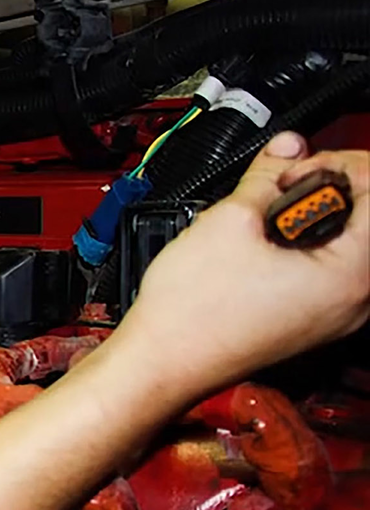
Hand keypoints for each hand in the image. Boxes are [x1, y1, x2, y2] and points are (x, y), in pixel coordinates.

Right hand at [113, 133, 369, 402]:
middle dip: (326, 189)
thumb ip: (267, 174)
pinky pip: (331, 271)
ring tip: (266, 216)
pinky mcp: (315, 323)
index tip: (292, 168)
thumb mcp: (228, 221)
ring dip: (314, 217)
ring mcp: (338, 316)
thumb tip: (286, 148)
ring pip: (350, 245)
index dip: (334, 164)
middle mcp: (357, 300)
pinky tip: (267, 246)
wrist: (162, 361)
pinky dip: (307, 247)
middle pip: (367, 219)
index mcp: (351, 275)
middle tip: (280, 186)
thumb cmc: (191, 313)